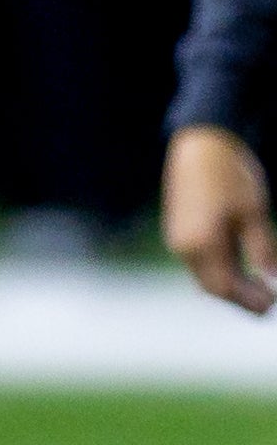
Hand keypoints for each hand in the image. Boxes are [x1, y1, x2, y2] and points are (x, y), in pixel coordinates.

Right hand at [163, 124, 276, 313]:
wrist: (203, 144)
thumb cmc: (231, 177)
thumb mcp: (254, 214)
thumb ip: (262, 250)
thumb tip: (271, 280)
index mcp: (201, 243)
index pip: (224, 288)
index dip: (250, 301)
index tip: (274, 301)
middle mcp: (183, 245)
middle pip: (212, 286)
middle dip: (240, 297)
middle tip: (269, 298)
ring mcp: (178, 236)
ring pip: (204, 274)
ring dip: (230, 283)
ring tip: (257, 281)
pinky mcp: (179, 227)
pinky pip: (199, 259)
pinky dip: (220, 268)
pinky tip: (239, 262)